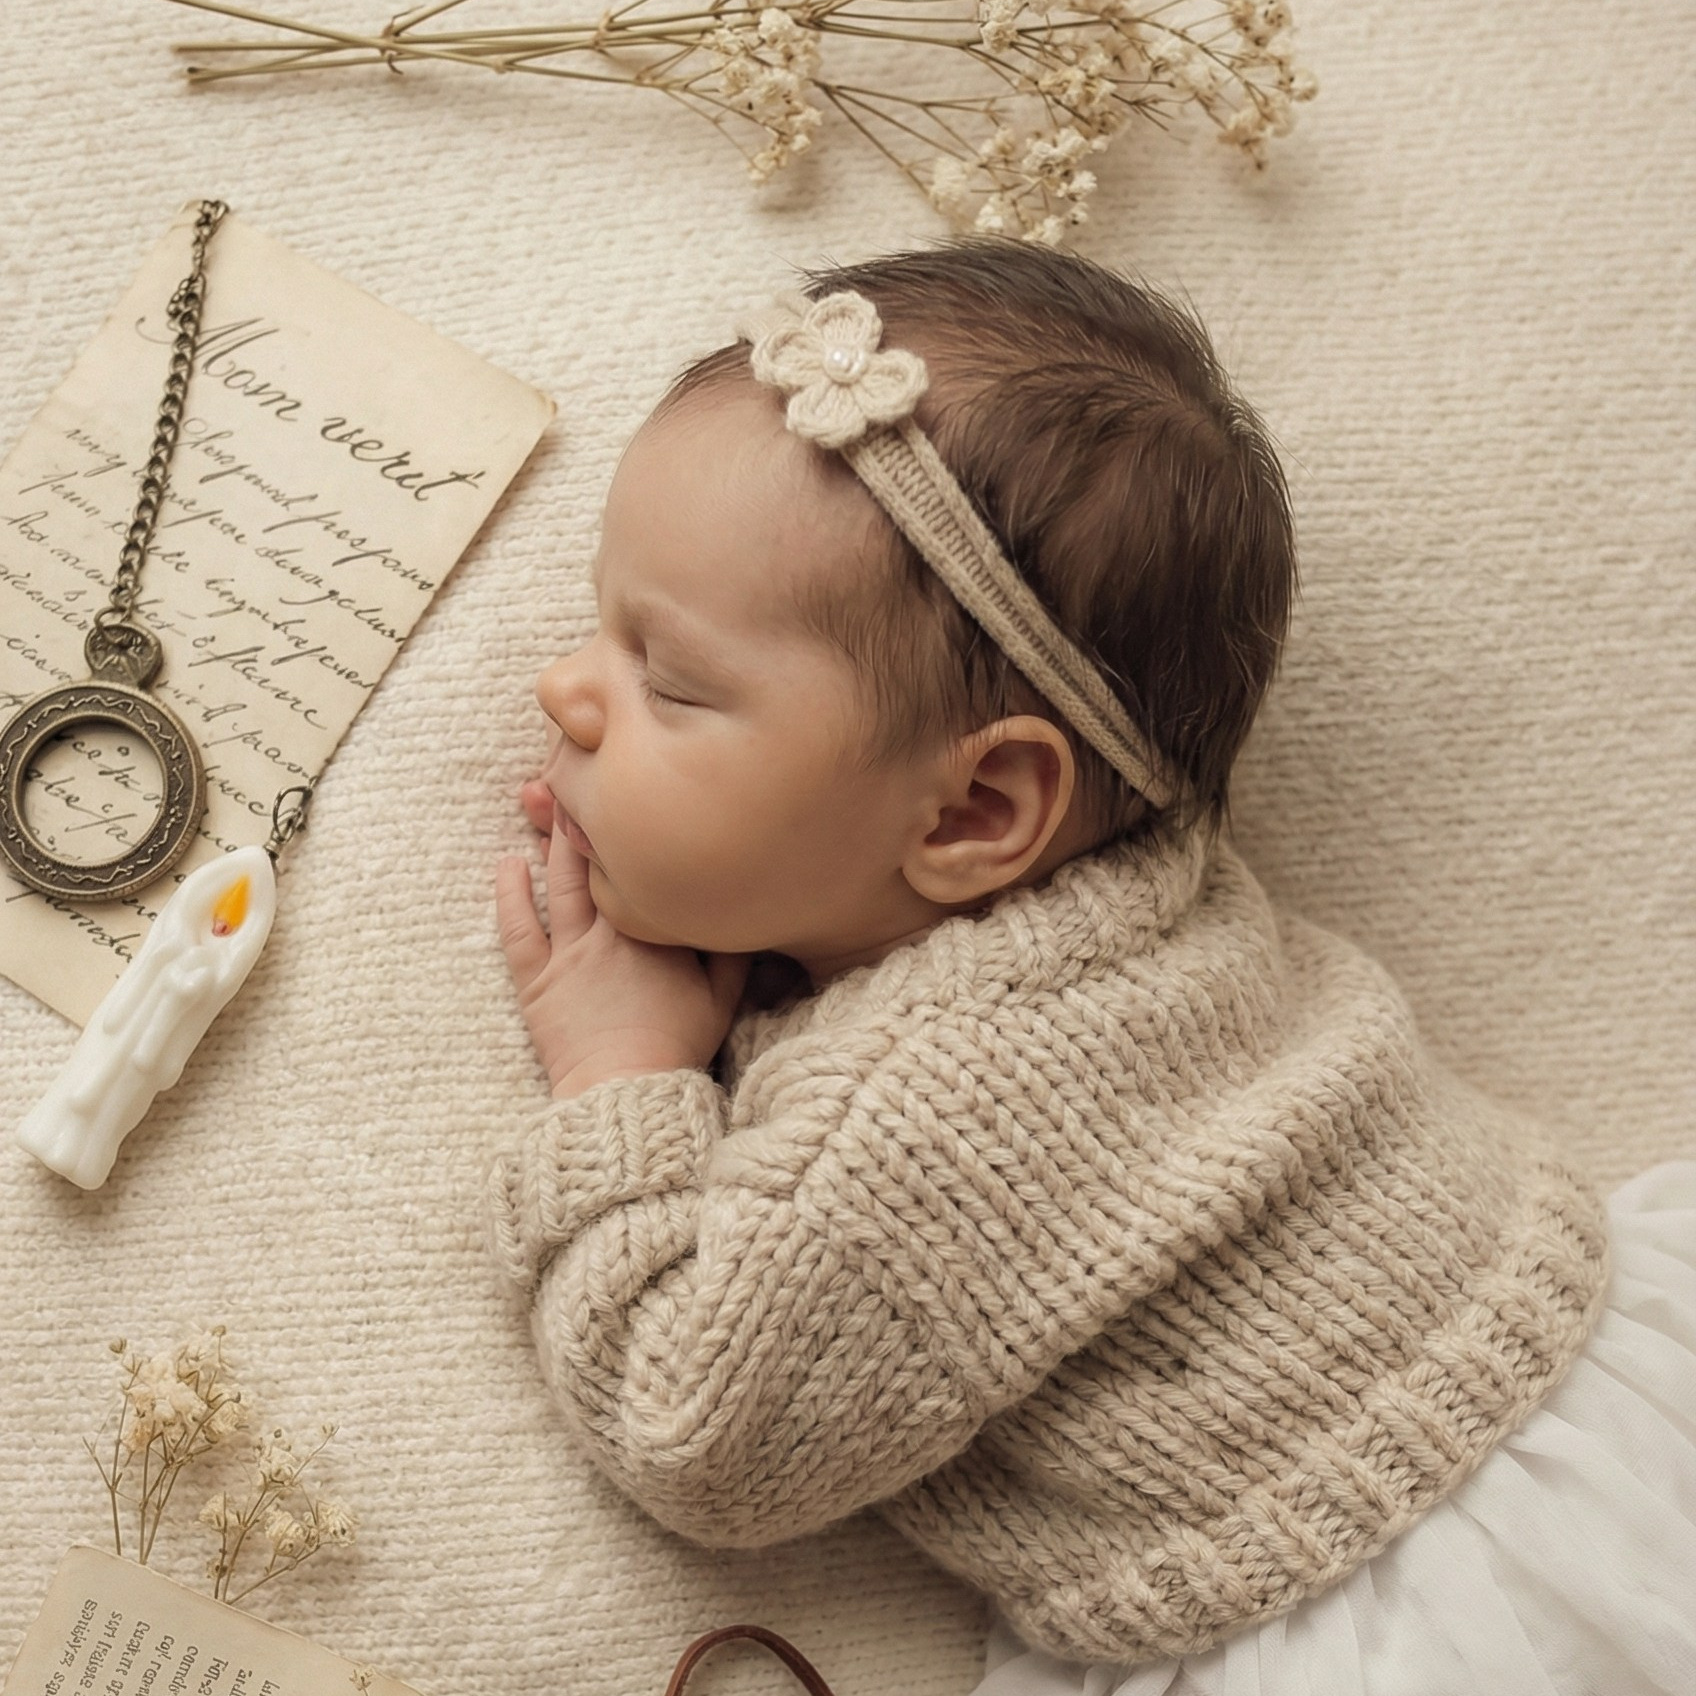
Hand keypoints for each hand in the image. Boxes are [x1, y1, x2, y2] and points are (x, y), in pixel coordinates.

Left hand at [496, 782, 749, 1098]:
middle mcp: (609, 928)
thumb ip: (731, 949)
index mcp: (656, 925)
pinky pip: (518, 928)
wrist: (627, 1091)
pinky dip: (510, 893)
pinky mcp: (537, 980)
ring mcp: (569, 952)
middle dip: (587, 814)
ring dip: (551, 840)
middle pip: (596, 860)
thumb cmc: (678, 1045)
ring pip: (558, 882)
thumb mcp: (722, 996)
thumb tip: (739, 908)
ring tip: (545, 799)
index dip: (634, 823)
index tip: (630, 786)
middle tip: (578, 773)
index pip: (643, 862)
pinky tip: (507, 862)